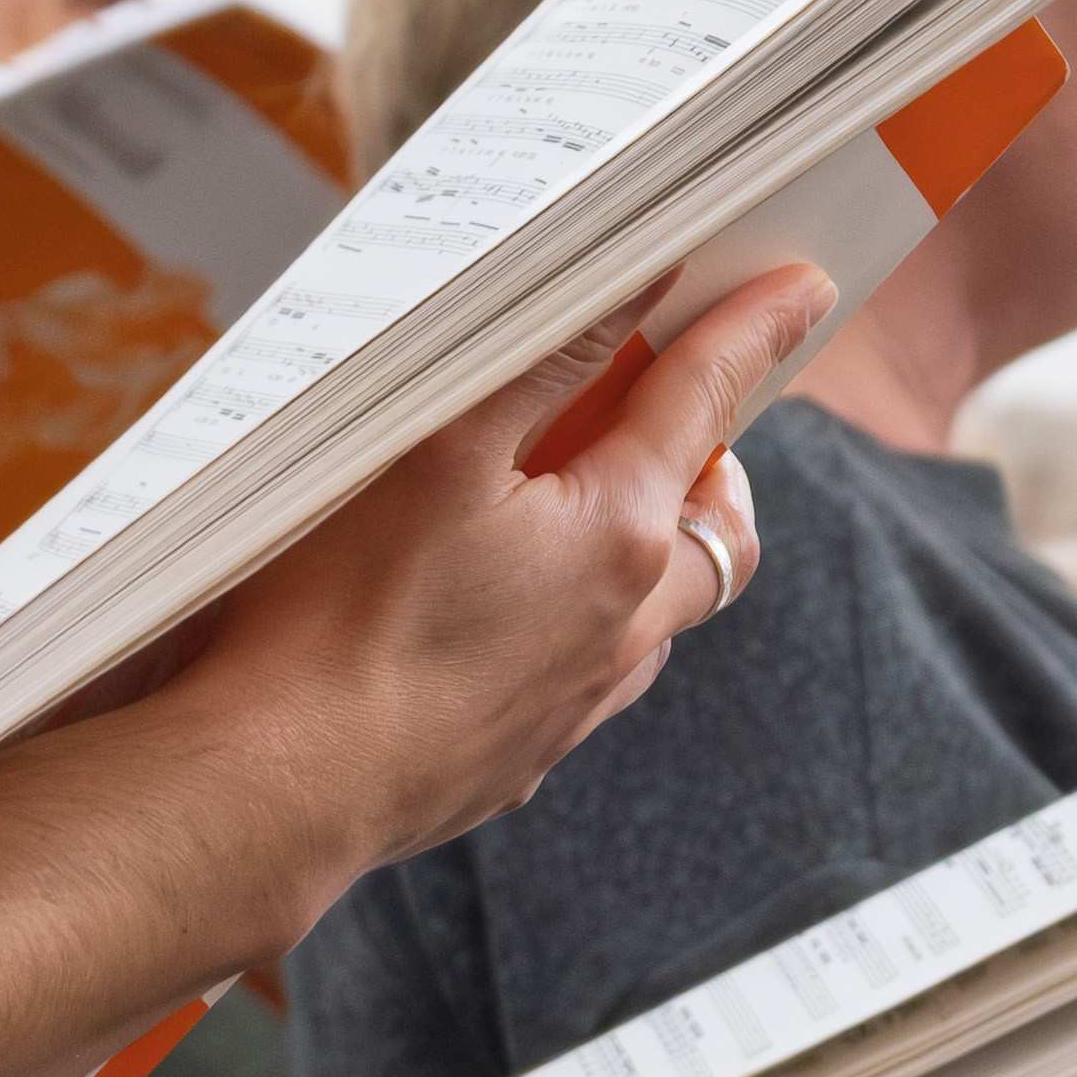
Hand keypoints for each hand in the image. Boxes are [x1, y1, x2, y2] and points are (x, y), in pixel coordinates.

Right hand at [154, 263, 818, 892]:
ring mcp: (574, 705)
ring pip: (658, 619)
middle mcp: (624, 628)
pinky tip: (494, 616)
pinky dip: (575, 630)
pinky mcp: (517, 759)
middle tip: (674, 418)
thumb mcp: (434, 447)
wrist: (277, 787)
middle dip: (714, 467)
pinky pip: (583, 681)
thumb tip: (636, 290)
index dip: (748, 332)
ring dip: (645, 556)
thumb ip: (545, 364)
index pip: (702, 405)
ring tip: (575, 514)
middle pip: (722, 534)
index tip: (799, 289)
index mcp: (616, 535)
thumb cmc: (338, 611)